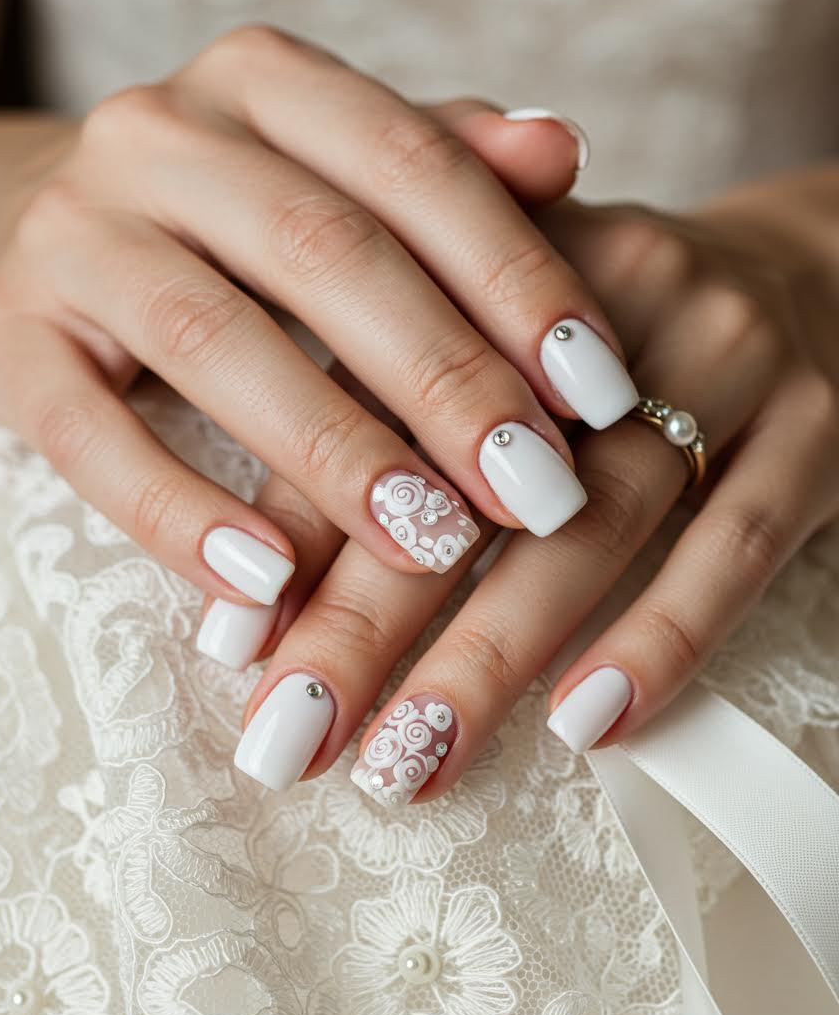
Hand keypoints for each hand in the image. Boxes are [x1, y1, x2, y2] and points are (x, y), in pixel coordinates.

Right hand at [0, 28, 636, 612]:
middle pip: (323, 252)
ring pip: (215, 340)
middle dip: (445, 379)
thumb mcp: (342, 174)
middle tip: (539, 492)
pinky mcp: (8, 340)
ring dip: (336, 453)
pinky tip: (269, 585)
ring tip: (434, 544)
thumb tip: (564, 147)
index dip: (516, 277)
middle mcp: (159, 133)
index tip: (604, 392)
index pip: (411, 164)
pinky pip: (92, 438)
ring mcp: (72, 233)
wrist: (47, 225)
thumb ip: (448, 166)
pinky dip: (183, 514)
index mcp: (263, 79)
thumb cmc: (237, 219)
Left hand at [230, 180, 838, 795]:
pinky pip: (736, 540)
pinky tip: (586, 726)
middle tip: (294, 737)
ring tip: (410, 762)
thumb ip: (377, 419)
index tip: (234, 652)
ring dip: (494, 653)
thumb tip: (258, 588)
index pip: (375, 394)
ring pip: (597, 516)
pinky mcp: (813, 424)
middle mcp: (607, 284)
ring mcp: (722, 350)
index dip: (297, 524)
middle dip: (369, 618)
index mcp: (496, 252)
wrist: (808, 271)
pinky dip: (661, 636)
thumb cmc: (605, 335)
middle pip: (470, 467)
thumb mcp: (492, 332)